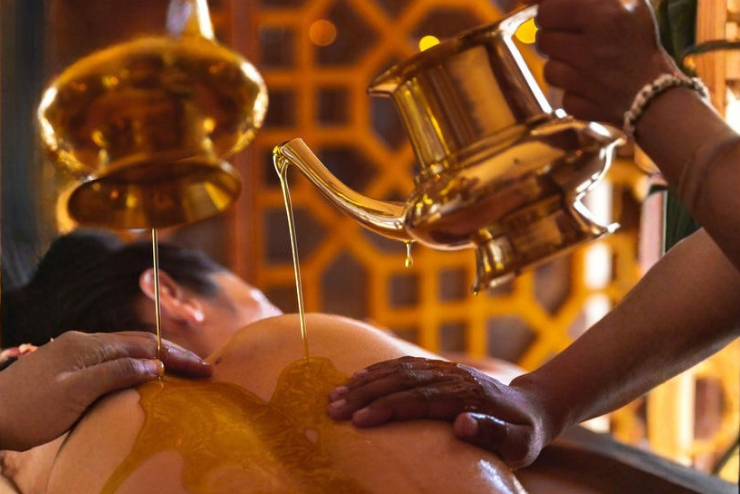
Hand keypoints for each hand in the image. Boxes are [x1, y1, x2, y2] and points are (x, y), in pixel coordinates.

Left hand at [0, 331, 211, 450]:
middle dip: (173, 354)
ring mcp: (76, 352)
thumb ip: (116, 373)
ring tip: (182, 372)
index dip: (177, 356)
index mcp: (89, 345)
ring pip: (127, 350)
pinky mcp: (69, 366)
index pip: (145, 345)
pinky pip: (113, 360)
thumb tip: (155, 363)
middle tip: (202, 370)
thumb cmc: (27, 410)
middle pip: (139, 342)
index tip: (204, 370)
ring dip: (156, 358)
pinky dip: (137, 365)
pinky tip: (144, 376)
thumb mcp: (75, 393)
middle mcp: (85, 342)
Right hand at [327, 356, 551, 467]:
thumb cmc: (523, 433)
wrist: (533, 406)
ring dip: (365, 381)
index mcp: (467, 395)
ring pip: (398, 370)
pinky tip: (357, 378)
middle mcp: (452, 377)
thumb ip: (493, 433)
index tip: (359, 420)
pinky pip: (404, 364)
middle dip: (364, 394)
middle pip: (401, 381)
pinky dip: (378, 370)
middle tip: (333, 408)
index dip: (387, 408)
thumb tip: (462, 425)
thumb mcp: (519, 443)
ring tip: (335, 394)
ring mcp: (445, 370)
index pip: (419, 399)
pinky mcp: (440, 369)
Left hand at [529, 0, 680, 124]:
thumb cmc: (636, 40)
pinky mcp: (583, 107)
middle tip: (575, 42)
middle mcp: (592, 48)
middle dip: (555, 40)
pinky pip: (562, 97)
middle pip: (543, 40)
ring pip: (548, 70)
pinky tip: (591, 88)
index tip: (558, 18)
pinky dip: (574, 94)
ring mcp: (586, 81)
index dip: (550, 14)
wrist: (656, 91)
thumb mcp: (625, 4)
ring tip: (585, 65)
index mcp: (603, 15)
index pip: (547, 11)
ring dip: (562, 68)